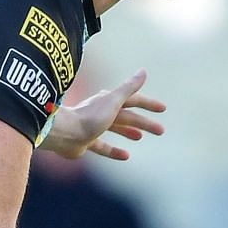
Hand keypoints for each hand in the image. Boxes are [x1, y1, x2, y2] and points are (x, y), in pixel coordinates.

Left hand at [44, 69, 166, 161]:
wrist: (65, 134)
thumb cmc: (90, 117)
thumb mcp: (114, 101)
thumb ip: (128, 88)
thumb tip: (143, 71)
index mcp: (108, 101)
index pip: (133, 100)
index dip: (148, 104)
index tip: (162, 109)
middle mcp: (101, 112)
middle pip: (127, 116)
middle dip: (144, 122)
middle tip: (161, 131)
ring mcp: (93, 127)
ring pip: (115, 129)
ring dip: (129, 131)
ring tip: (140, 137)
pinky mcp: (86, 142)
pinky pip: (103, 147)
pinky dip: (114, 151)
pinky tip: (125, 156)